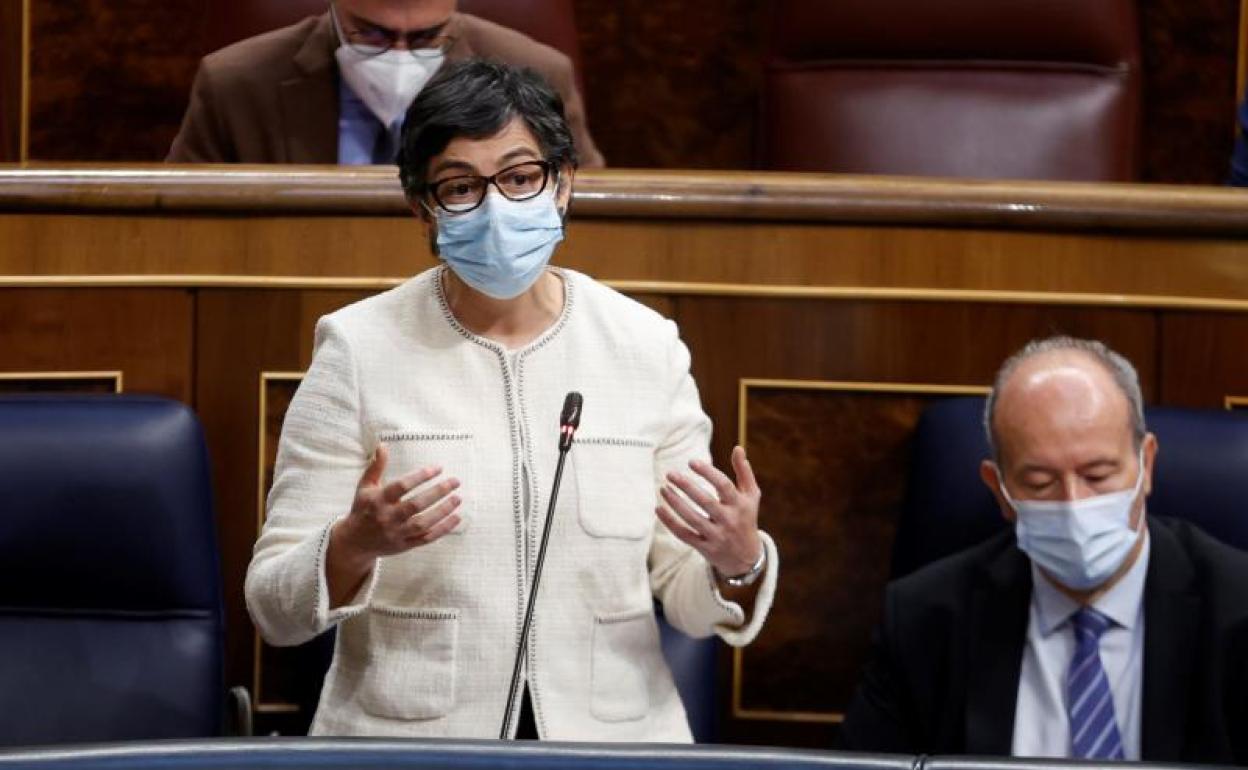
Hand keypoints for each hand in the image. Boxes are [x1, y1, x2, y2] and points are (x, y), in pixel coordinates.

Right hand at [332, 443, 462, 567]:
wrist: (355, 543)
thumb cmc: (363, 509)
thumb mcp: (365, 487)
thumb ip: (376, 466)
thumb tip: (382, 445)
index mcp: (377, 500)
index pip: (401, 486)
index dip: (420, 476)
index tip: (438, 468)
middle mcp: (387, 517)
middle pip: (415, 505)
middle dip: (437, 492)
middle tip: (455, 481)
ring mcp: (396, 533)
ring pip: (423, 523)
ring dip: (443, 511)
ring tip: (458, 498)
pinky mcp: (404, 545)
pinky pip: (427, 538)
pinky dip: (443, 529)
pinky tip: (457, 518)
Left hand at [655, 445, 761, 577]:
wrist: (746, 558)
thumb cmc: (746, 518)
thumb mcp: (751, 496)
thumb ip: (744, 471)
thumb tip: (738, 447)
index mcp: (740, 505)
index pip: (724, 486)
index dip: (708, 472)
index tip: (691, 462)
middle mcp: (729, 520)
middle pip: (705, 502)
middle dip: (686, 486)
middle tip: (670, 474)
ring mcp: (716, 536)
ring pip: (692, 519)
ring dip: (675, 503)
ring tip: (663, 488)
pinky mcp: (704, 548)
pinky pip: (684, 534)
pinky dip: (670, 522)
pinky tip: (658, 509)